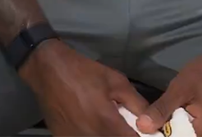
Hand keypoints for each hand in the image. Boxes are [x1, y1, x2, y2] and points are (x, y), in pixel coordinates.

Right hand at [21, 39, 148, 136]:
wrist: (49, 71)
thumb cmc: (84, 72)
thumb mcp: (116, 81)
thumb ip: (136, 103)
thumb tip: (152, 120)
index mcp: (107, 123)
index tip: (142, 132)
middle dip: (122, 136)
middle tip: (123, 126)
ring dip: (107, 135)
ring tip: (105, 122)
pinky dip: (91, 135)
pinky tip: (90, 124)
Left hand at [137, 47, 201, 136]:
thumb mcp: (180, 88)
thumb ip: (161, 109)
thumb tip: (141, 126)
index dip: (159, 136)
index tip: (146, 129)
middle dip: (165, 133)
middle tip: (149, 121)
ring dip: (172, 130)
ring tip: (158, 118)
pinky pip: (193, 134)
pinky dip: (180, 128)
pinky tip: (170, 118)